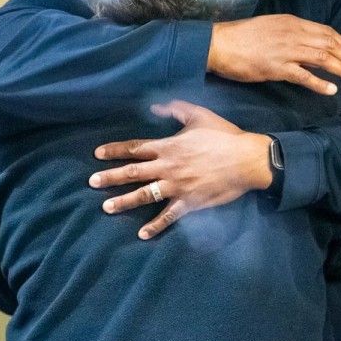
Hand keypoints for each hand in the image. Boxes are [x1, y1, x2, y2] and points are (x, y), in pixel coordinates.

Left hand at [88, 101, 271, 239]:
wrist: (248, 159)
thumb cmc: (224, 136)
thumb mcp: (199, 115)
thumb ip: (175, 110)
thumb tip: (156, 105)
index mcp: (168, 146)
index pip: (134, 148)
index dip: (114, 151)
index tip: (97, 155)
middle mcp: (168, 167)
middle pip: (133, 172)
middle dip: (110, 177)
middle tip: (92, 182)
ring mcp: (177, 186)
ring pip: (144, 195)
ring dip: (124, 202)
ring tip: (106, 207)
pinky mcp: (190, 202)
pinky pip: (169, 216)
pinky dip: (155, 226)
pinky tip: (141, 234)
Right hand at [208, 14, 340, 94]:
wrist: (219, 44)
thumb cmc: (239, 37)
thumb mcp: (269, 27)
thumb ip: (288, 34)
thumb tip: (305, 45)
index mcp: (291, 22)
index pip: (325, 31)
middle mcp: (292, 34)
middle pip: (329, 44)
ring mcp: (286, 50)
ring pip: (322, 58)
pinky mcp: (277, 67)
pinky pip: (304, 76)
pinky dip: (320, 83)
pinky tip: (332, 89)